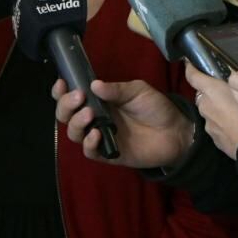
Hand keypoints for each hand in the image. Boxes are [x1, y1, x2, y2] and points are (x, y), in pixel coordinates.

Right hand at [52, 78, 193, 167]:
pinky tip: (98, 134)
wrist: (175, 131)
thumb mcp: (137, 91)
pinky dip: (89, 143)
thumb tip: (94, 85)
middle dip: (65, 106)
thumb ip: (116, 90)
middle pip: (66, 115)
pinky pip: (90, 151)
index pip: (71, 97)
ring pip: (73, 133)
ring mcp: (100, 137)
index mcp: (98, 101)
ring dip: (76, 122)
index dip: (61, 91)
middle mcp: (94, 118)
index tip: (63, 83)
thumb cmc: (156, 107)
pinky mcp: (108, 154)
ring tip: (90, 114)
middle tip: (79, 98)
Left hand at [184, 65, 237, 160]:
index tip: (188, 63)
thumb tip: (237, 75)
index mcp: (212, 91)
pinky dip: (224, 125)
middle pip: (203, 96)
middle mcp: (205, 108)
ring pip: (210, 113)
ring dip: (218, 110)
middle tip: (227, 92)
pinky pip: (218, 128)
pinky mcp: (217, 141)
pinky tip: (237, 128)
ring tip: (236, 112)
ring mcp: (209, 126)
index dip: (190, 68)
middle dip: (211, 93)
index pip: (194, 76)